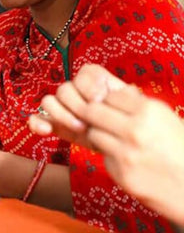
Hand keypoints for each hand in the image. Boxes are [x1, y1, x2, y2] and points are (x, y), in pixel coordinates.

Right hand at [29, 64, 124, 146]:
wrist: (128, 147)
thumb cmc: (132, 125)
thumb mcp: (135, 110)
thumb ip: (126, 98)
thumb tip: (110, 94)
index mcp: (96, 81)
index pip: (84, 73)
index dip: (90, 86)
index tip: (102, 100)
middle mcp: (76, 91)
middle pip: (65, 88)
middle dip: (77, 104)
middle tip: (90, 119)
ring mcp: (63, 108)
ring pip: (49, 101)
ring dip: (62, 114)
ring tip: (79, 127)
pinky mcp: (54, 124)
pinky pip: (37, 118)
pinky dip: (37, 122)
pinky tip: (45, 130)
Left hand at [85, 88, 183, 224]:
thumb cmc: (182, 149)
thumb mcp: (166, 118)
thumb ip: (138, 104)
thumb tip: (113, 94)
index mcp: (149, 111)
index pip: (109, 96)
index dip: (109, 102)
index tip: (112, 108)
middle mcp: (135, 130)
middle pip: (93, 111)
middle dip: (95, 114)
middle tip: (102, 121)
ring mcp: (127, 154)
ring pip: (93, 134)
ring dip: (100, 135)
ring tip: (115, 141)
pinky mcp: (122, 175)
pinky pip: (104, 157)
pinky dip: (111, 157)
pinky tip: (127, 161)